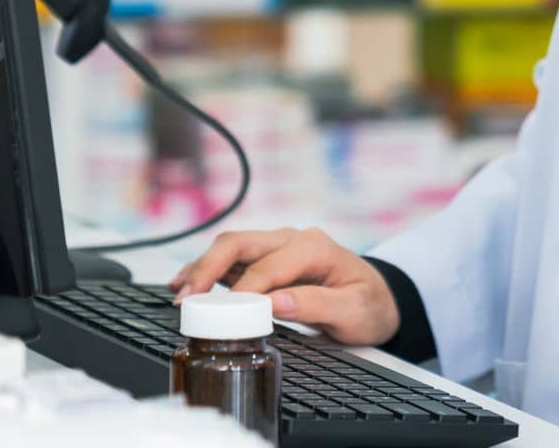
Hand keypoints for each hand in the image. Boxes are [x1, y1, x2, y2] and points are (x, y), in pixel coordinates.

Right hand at [168, 227, 400, 345]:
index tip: (222, 317)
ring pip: (231, 248)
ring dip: (202, 267)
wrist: (379, 300)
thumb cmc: (369, 304)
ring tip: (178, 292)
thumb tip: (274, 303)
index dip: (241, 292)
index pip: (267, 267)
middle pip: (240, 243)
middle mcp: (293, 240)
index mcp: (314, 248)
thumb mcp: (354, 310)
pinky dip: (208, 270)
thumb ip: (317, 305)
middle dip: (208, 267)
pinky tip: (186, 284)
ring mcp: (279, 247)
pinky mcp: (268, 260)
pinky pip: (233, 260)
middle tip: (186, 297)